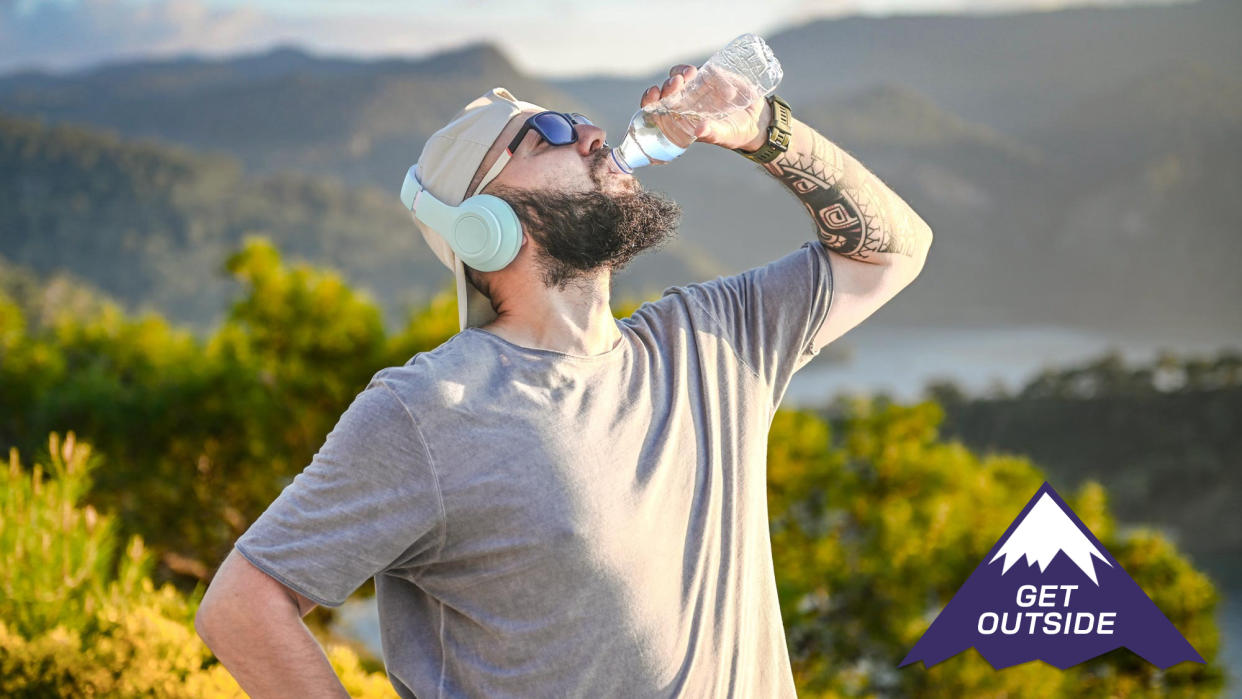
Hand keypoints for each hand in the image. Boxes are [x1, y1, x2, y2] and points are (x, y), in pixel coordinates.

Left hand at [641, 64, 771, 151]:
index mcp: (680, 120)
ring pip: (677, 76)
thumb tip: (699, 129)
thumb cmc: (736, 133)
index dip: (650, 101)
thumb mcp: (724, 136)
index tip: (654, 93)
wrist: (756, 119)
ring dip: (679, 73)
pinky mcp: (708, 77)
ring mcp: (695, 89)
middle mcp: (683, 104)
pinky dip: (697, 70)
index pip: (656, 110)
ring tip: (691, 74)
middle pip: (665, 91)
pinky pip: (696, 70)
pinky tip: (703, 73)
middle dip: (667, 86)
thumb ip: (711, 133)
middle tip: (677, 82)